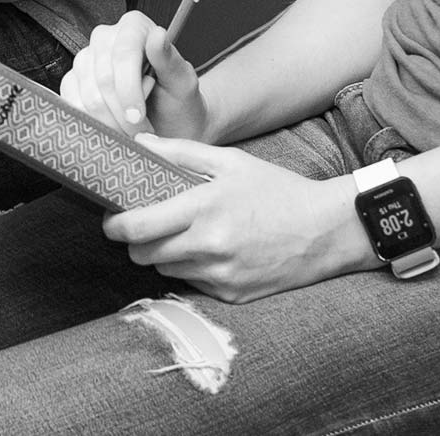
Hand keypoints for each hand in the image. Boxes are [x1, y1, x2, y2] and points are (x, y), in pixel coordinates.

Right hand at [61, 11, 208, 140]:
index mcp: (134, 27)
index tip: (138, 117)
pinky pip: (72, 103)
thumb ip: (169, 60)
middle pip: (103, 77)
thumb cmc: (178, 101)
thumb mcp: (182, 83)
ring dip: (110, 122)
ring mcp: (85, 59)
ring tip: (131, 132)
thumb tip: (158, 35)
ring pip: (87, 94)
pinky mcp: (72, 82)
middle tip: (141, 132)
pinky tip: (112, 128)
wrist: (169, 126)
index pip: (124, 53)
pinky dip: (92, 123)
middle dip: (122, 112)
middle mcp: (105, 37)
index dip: (128, 88)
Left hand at [102, 136, 373, 302]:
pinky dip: (192, 269)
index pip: (137, 227)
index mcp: (203, 208)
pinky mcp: (233, 295)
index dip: (115, 225)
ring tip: (180, 235)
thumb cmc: (278, 190)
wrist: (327, 230)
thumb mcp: (231, 161)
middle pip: (143, 255)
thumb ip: (180, 152)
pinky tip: (209, 251)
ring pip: (165, 270)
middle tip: (143, 226)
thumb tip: (139, 143)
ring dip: (163, 255)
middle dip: (135, 241)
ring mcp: (221, 275)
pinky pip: (193, 284)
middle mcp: (209, 246)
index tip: (112, 218)